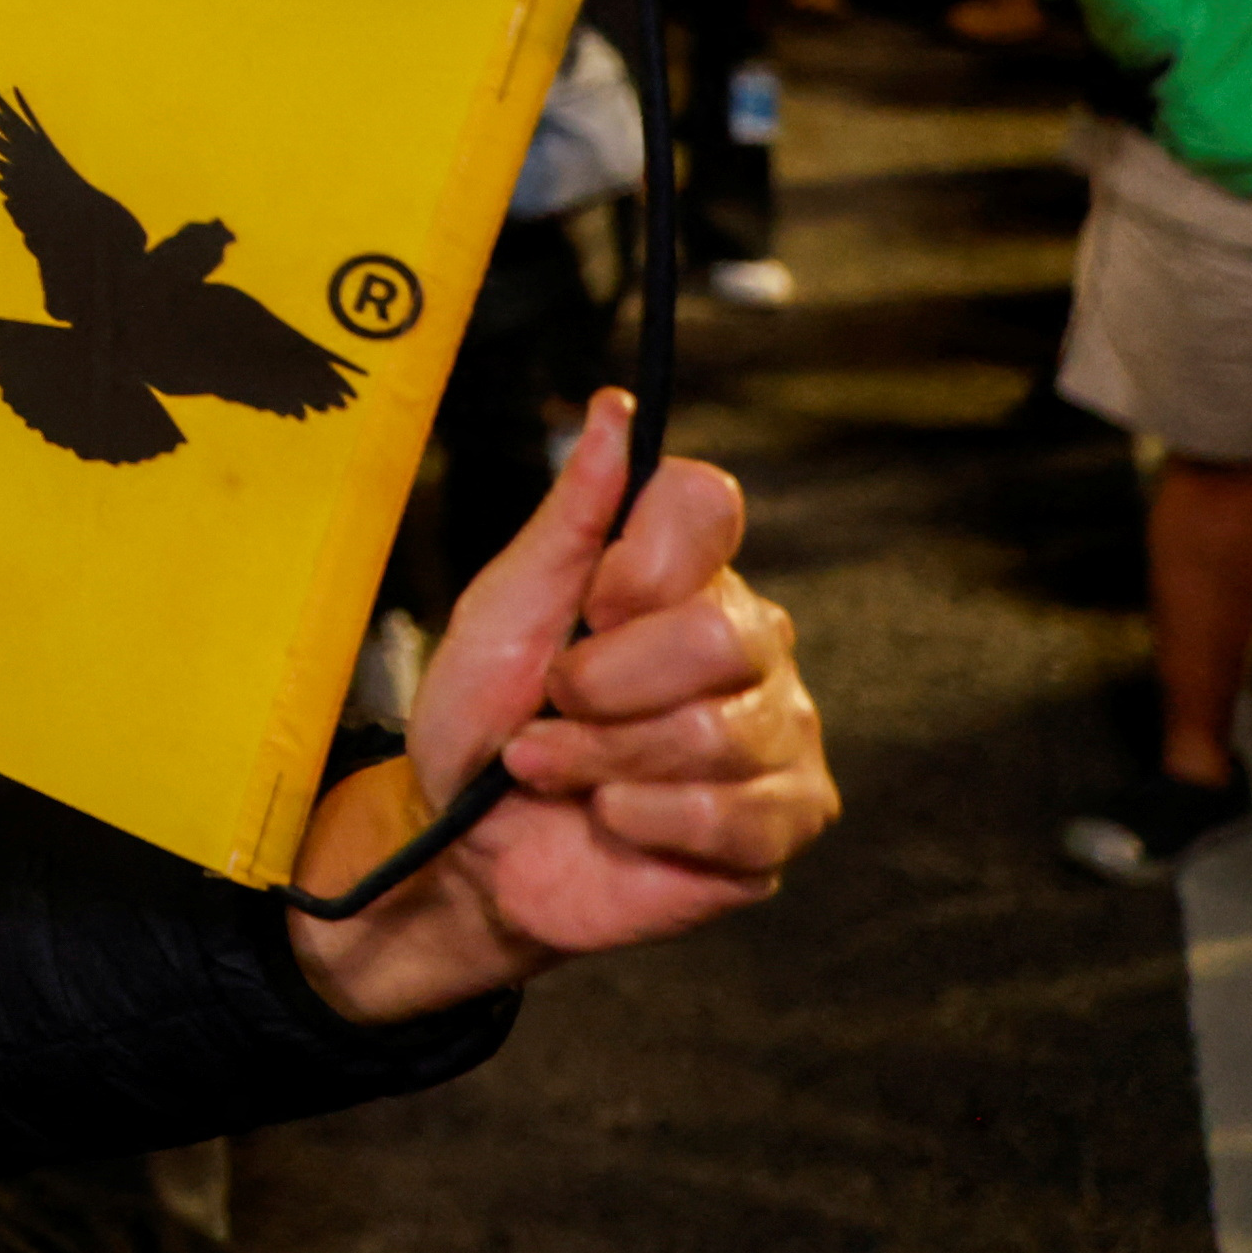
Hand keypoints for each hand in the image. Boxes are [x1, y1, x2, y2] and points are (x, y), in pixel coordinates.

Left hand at [287, 393, 833, 1020]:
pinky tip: (610, 818)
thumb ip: (572, 513)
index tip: (586, 605)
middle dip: (601, 684)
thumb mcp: (503, 606)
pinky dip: (644, 819)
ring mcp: (780, 734)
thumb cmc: (484, 714)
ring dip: (604, 759)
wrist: (469, 844)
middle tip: (553, 706)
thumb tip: (616, 408)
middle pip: (715, 632)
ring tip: (556, 768)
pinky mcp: (782, 824)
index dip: (636, 562)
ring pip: (718, 732)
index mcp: (685, 574)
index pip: (708, 505)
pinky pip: (736, 816)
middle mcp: (751, 644)